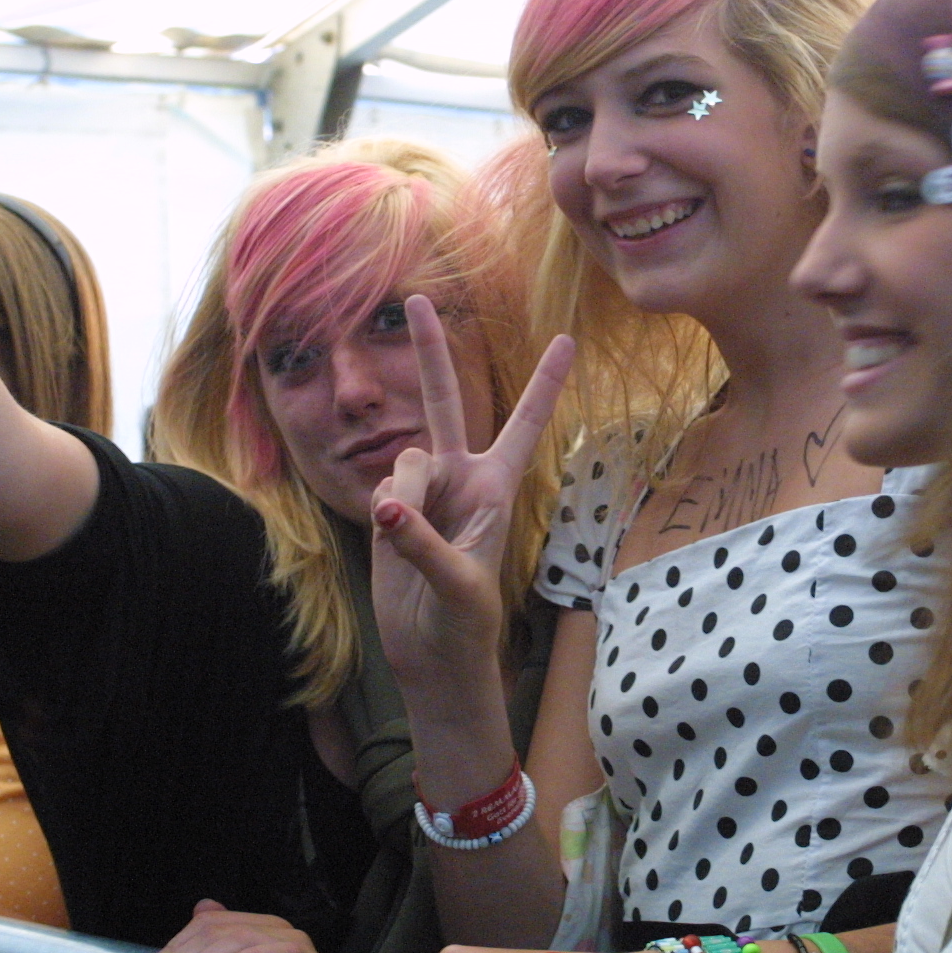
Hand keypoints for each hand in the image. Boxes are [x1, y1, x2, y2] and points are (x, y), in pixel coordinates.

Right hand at [368, 296, 573, 695]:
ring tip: (410, 541)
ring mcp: (423, 490)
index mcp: (496, 487)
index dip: (544, 383)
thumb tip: (390, 510)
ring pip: (404, 459)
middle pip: (445, 402)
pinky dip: (386, 512)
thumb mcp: (459, 585)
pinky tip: (392, 542)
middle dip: (429, 352)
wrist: (431, 652)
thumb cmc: (465, 622)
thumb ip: (424, 542)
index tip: (568, 339)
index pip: (525, 425)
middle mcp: (460, 476)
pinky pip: (383, 489)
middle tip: (419, 300)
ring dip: (406, 496)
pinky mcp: (391, 509)